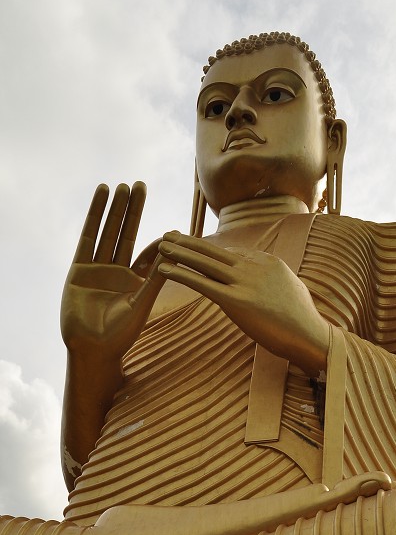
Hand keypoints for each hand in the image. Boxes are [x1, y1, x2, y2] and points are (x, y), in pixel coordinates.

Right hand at [61, 182, 164, 362]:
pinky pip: (88, 237)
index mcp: (137, 281)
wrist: (93, 349)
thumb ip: (155, 280)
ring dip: (116, 209)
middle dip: (134, 210)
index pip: (150, 253)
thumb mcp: (142, 305)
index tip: (172, 225)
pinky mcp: (80, 268)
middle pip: (128, 234)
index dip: (160, 238)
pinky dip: (94, 216)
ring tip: (123, 185)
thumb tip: (175, 256)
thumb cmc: (121, 335)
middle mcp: (118, 271)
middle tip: (141, 185)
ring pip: (109, 231)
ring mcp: (98, 268)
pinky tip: (101, 196)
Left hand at [157, 231, 329, 376]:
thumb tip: (268, 280)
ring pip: (205, 263)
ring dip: (180, 252)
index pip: (233, 255)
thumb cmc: (303, 319)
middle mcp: (255, 267)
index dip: (209, 253)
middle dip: (189, 242)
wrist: (311, 335)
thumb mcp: (291, 289)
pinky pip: (203, 284)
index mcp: (268, 262)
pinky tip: (166, 269)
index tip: (193, 249)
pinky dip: (182, 274)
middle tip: (168, 233)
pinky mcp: (237, 302)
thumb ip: (275, 280)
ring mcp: (245, 283)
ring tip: (161, 245)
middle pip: (214, 252)